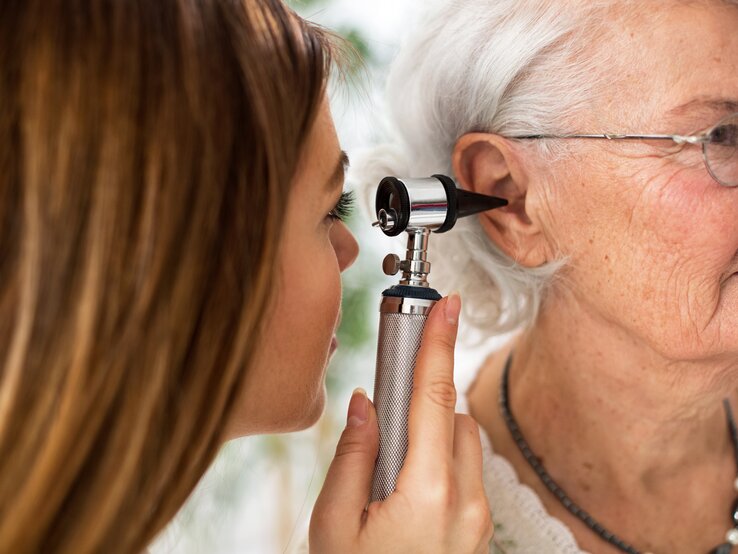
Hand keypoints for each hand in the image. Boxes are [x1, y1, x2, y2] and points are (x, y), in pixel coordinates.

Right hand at [310, 294, 492, 553]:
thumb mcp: (335, 525)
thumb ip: (353, 455)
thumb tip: (366, 403)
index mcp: (427, 491)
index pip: (433, 396)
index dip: (438, 343)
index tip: (444, 305)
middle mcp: (466, 500)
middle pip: (450, 415)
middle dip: (421, 400)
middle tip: (382, 413)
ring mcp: (478, 517)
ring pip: (461, 441)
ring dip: (429, 432)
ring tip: (387, 464)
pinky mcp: (478, 528)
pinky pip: (464, 470)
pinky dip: (439, 458)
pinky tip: (404, 484)